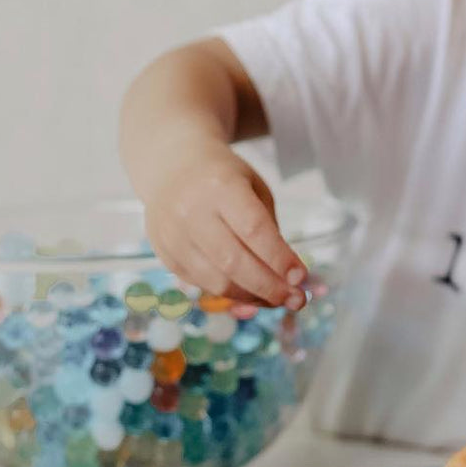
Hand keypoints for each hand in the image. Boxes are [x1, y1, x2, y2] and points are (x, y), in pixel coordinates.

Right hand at [143, 142, 306, 307]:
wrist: (171, 167)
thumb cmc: (223, 178)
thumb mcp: (254, 188)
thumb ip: (269, 228)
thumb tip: (290, 277)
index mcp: (221, 186)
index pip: (253, 230)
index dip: (279, 259)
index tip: (301, 278)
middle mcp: (191, 211)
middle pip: (234, 262)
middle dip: (269, 287)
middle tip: (295, 299)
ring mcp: (173, 235)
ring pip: (216, 282)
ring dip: (251, 297)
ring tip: (275, 299)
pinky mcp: (164, 254)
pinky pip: (201, 285)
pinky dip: (230, 295)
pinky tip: (250, 293)